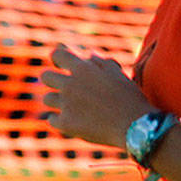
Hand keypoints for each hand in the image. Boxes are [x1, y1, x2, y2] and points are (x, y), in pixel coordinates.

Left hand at [41, 44, 155, 148]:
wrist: (135, 126)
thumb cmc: (129, 98)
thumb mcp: (117, 73)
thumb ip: (99, 62)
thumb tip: (87, 56)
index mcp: (83, 69)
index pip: (57, 55)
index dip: (58, 59)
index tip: (62, 66)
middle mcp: (70, 84)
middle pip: (45, 76)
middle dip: (52, 80)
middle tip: (65, 88)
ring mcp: (66, 104)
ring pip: (47, 99)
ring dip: (57, 101)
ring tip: (73, 107)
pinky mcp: (66, 124)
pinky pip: (52, 120)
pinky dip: (59, 121)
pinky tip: (71, 121)